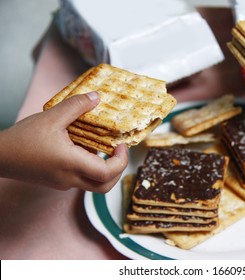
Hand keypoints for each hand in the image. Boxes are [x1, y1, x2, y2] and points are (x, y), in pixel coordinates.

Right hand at [0, 92, 127, 192]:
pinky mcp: (58, 182)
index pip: (107, 173)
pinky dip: (89, 166)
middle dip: (117, 170)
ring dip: (104, 168)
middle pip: (105, 186)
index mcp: (71, 164)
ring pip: (94, 184)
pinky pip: (81, 178)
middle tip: (118, 151)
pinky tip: (83, 147)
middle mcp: (70, 179)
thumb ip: (76, 106)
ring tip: (102, 146)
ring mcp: (63, 183)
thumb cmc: (22, 138)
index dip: (120, 161)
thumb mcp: (51, 117)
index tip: (121, 145)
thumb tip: (97, 97)